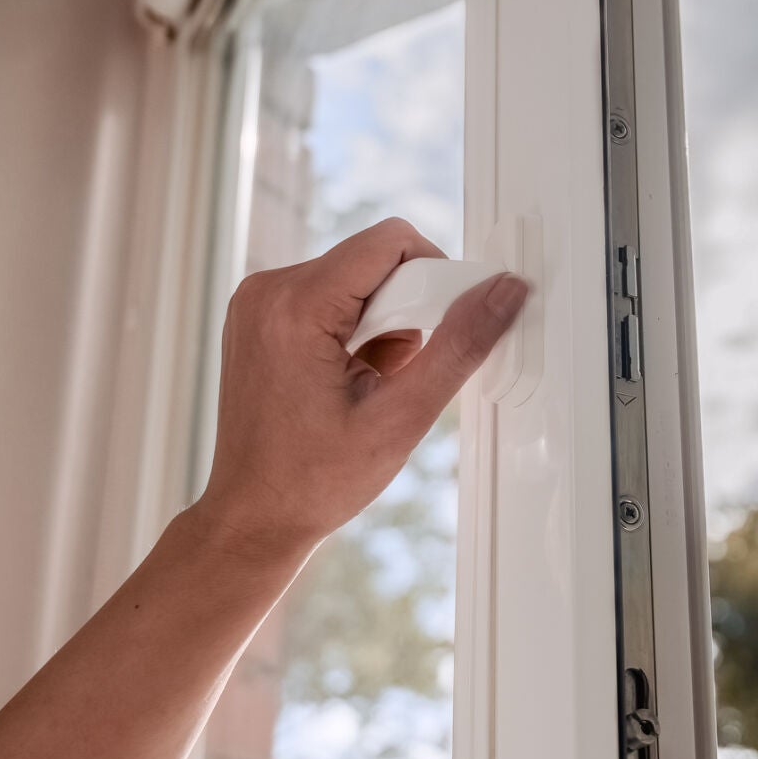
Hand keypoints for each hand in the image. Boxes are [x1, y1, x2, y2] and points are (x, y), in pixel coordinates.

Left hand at [194, 218, 526, 555]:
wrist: (254, 516)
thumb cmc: (313, 480)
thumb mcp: (402, 417)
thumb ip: (459, 346)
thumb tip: (503, 291)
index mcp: (293, 307)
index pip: (391, 242)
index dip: (434, 278)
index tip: (441, 332)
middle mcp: (266, 290)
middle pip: (374, 259)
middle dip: (405, 311)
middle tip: (397, 375)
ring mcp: (257, 300)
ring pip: (357, 278)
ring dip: (382, 325)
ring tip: (368, 385)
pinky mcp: (261, 314)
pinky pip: (331, 294)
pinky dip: (356, 329)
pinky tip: (348, 380)